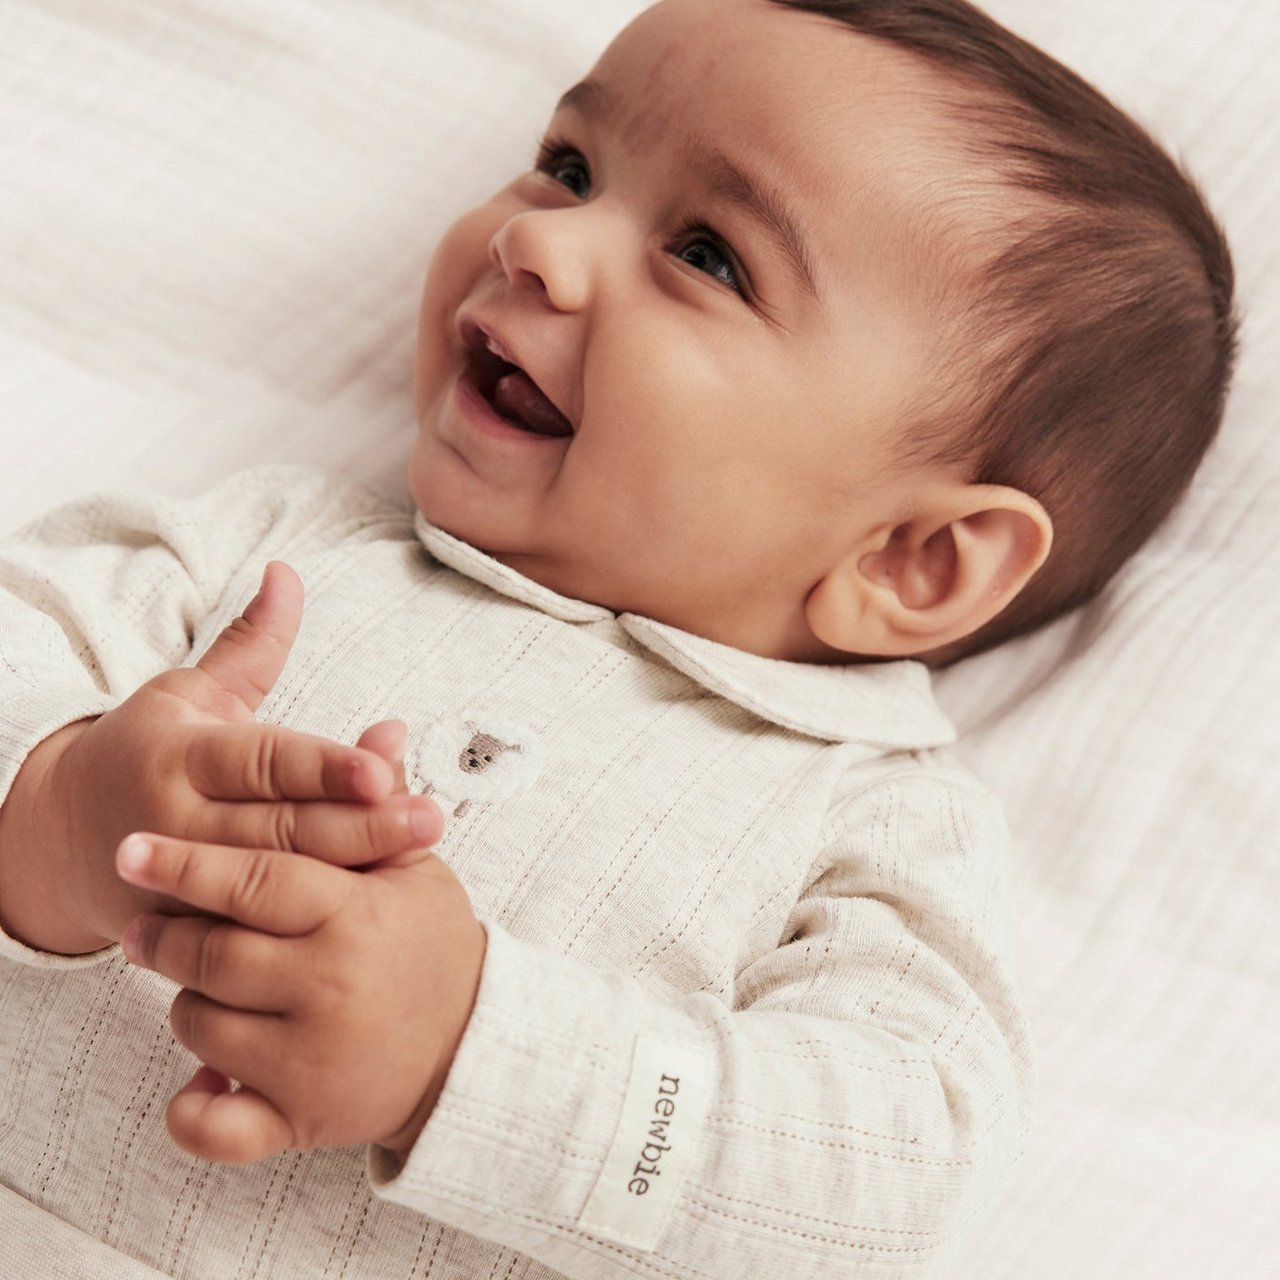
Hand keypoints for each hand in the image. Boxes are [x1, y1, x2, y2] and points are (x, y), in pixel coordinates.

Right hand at [0, 563, 440, 953]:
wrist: (59, 839)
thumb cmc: (148, 751)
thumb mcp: (189, 692)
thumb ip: (250, 644)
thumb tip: (287, 572)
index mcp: (180, 756)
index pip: (263, 761)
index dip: (324, 766)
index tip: (383, 767)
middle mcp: (177, 822)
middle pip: (282, 828)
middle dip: (363, 824)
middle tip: (432, 818)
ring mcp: (180, 884)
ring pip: (276, 881)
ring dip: (354, 868)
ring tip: (422, 850)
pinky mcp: (187, 931)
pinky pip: (259, 925)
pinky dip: (316, 912)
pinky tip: (377, 901)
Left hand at [115, 829, 485, 1163]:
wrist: (470, 1045)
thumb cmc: (431, 945)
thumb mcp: (416, 870)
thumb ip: (382, 807)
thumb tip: (383, 731)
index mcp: (356, 916)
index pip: (258, 880)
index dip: (188, 863)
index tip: (133, 849)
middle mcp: (330, 986)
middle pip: (214, 953)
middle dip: (165, 935)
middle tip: (143, 924)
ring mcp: (311, 1059)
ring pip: (201, 1025)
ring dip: (185, 1000)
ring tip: (197, 982)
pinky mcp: (301, 1117)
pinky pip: (219, 1128)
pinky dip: (193, 1112)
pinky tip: (201, 1083)